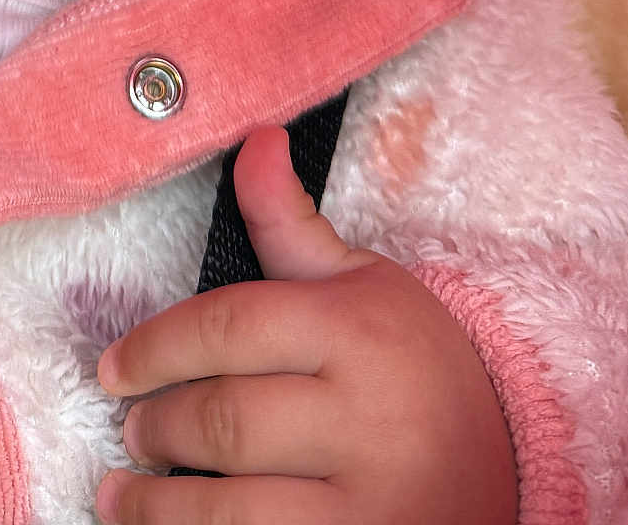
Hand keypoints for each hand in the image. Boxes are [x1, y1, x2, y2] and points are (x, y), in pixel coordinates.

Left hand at [95, 126, 516, 523]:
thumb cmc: (418, 367)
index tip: (113, 367)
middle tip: (130, 427)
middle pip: (223, 419)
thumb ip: (291, 223)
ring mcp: (370, 502)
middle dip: (158, 426)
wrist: (514, 468)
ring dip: (160, 506)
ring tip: (124, 495)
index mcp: (356, 331)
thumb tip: (253, 139)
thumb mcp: (363, 285)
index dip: (155, 347)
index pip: (228, 326)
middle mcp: (366, 416)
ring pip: (233, 507)